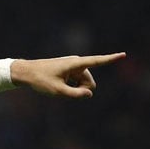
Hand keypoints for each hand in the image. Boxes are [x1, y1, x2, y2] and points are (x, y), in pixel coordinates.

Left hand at [11, 52, 125, 97]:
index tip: (123, 54)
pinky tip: (58, 87)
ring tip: (59, 88)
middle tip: (65, 92)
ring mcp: (72, 66)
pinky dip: (71, 87)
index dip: (111, 59)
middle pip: (89, 82)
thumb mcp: (58, 91)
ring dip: (76, 89)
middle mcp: (76, 63)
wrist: (26, 73)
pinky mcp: (68, 70)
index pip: (97, 61)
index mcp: (75, 64)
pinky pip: (76, 82)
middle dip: (83, 90)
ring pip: (83, 83)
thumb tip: (89, 94)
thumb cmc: (40, 80)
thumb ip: (75, 94)